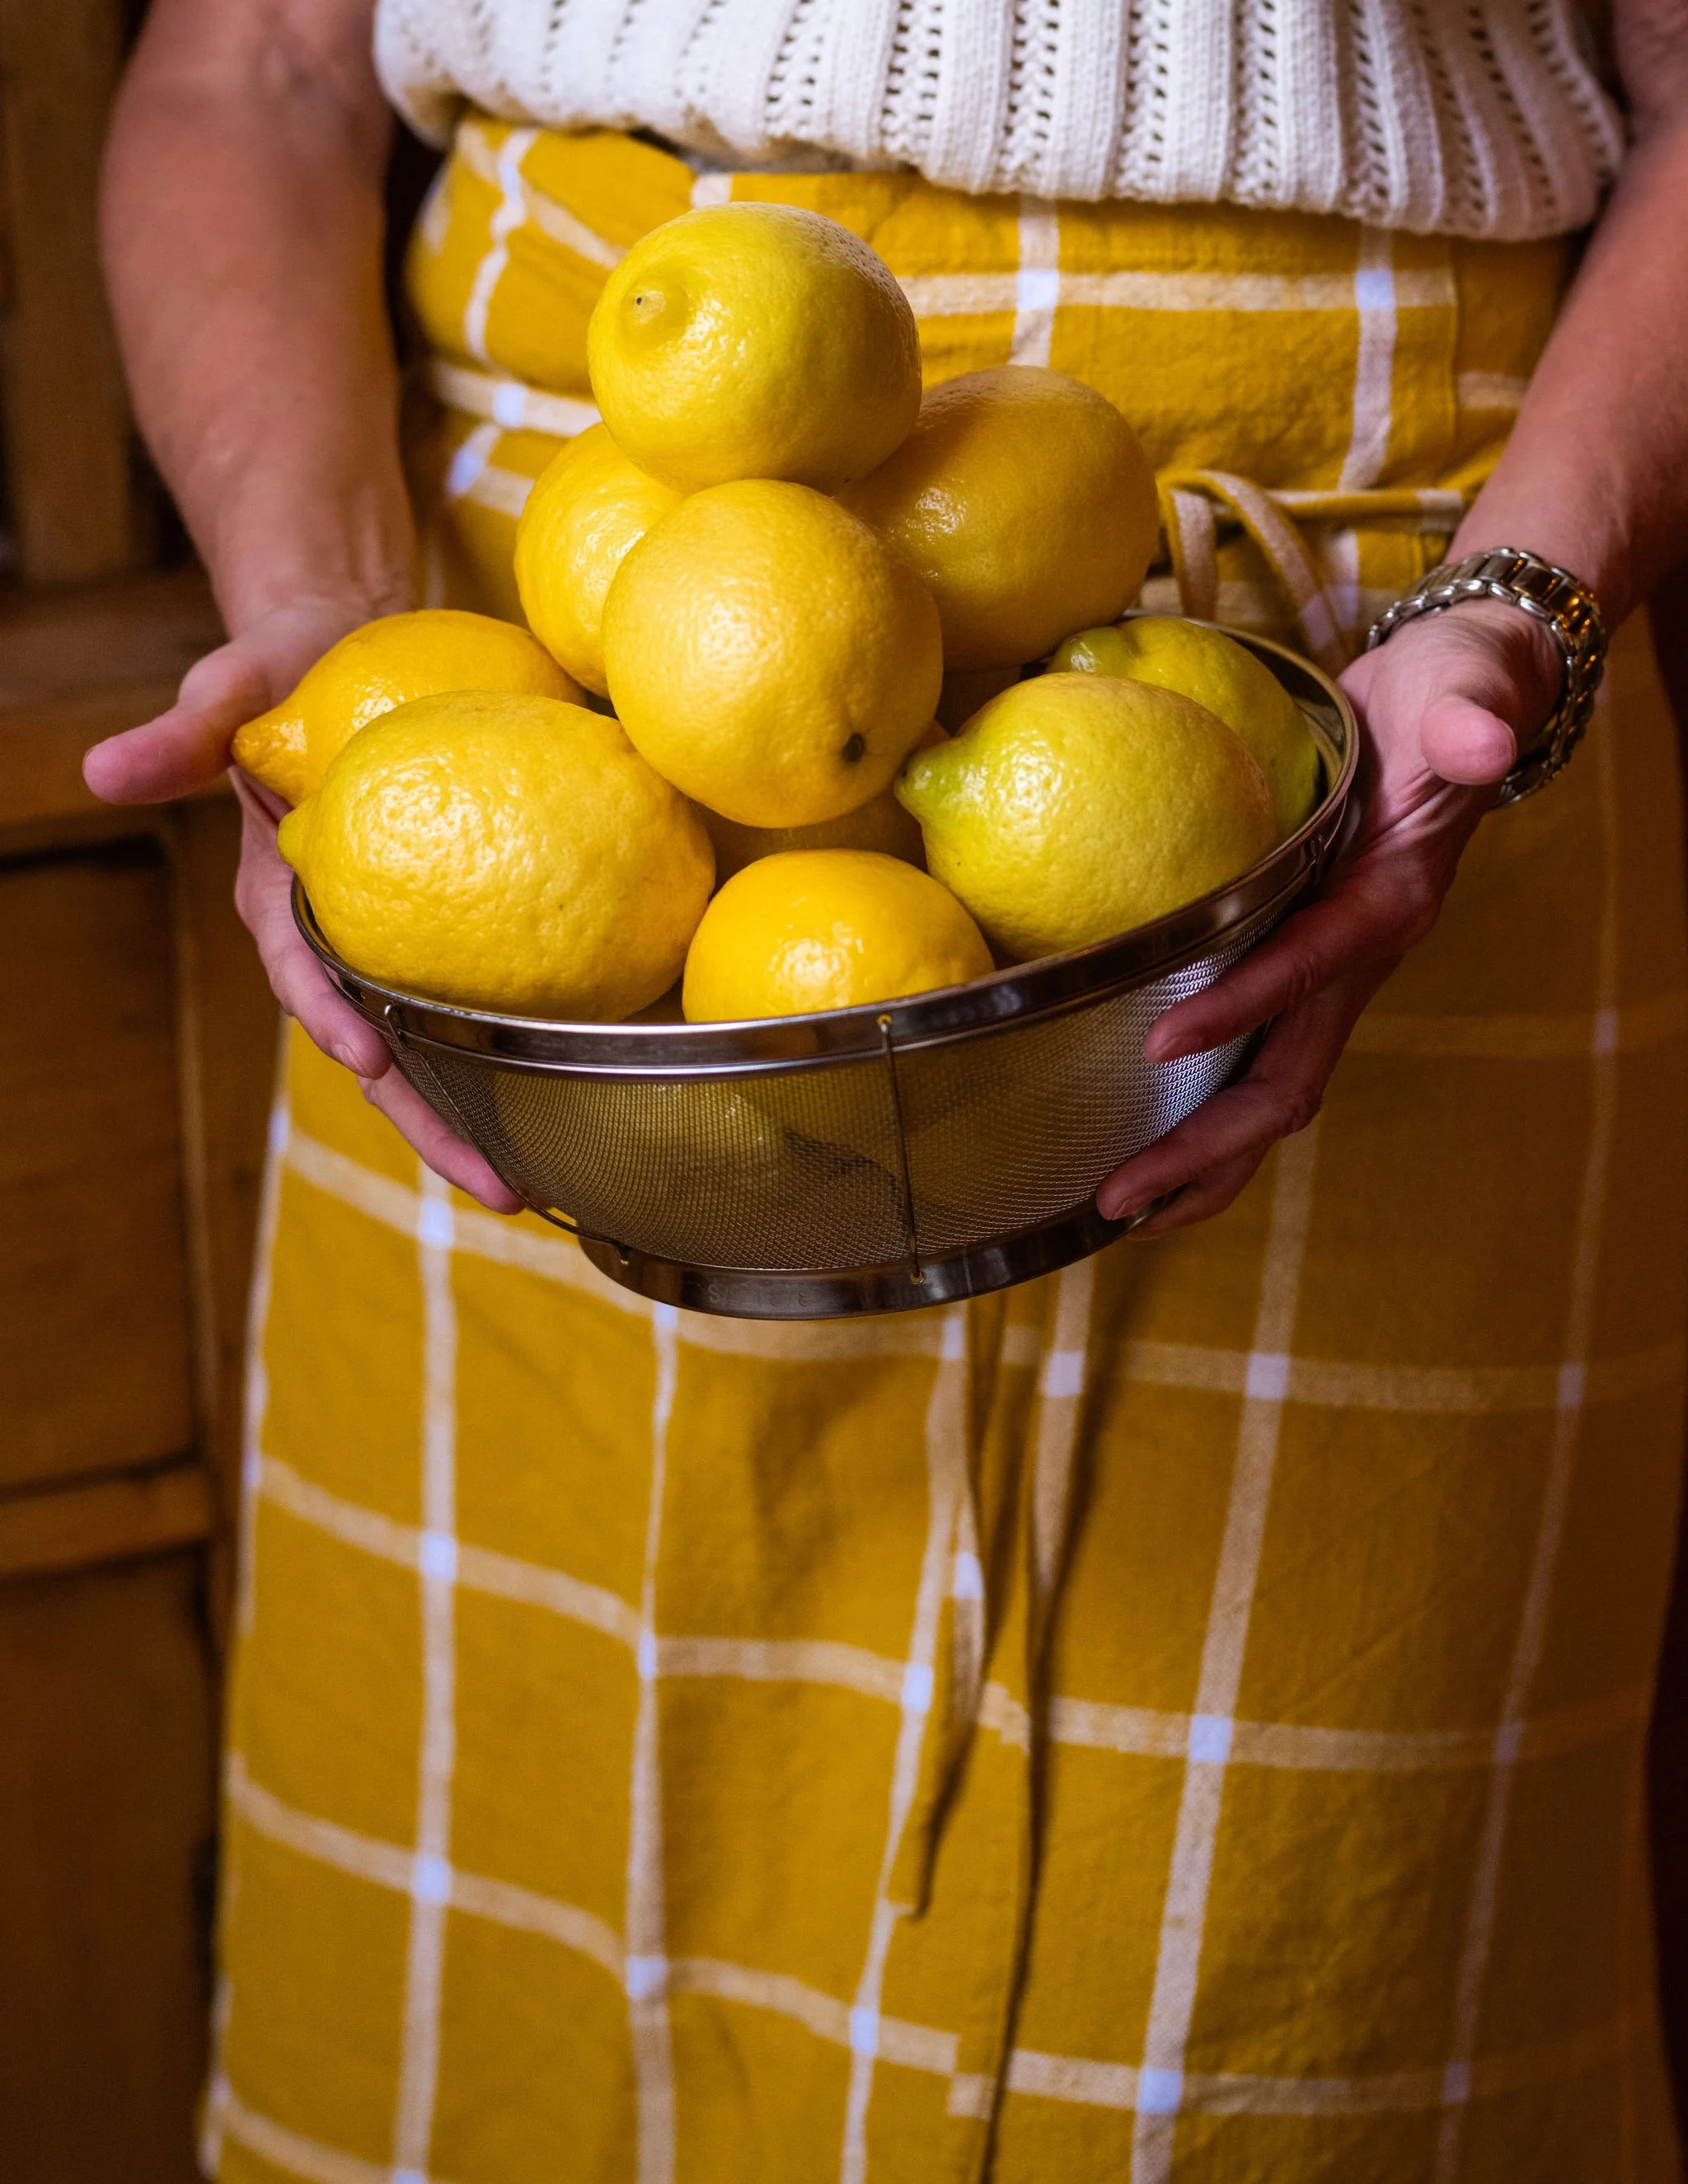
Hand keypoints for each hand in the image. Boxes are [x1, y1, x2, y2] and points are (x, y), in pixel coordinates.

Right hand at [83, 599, 523, 1212]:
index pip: (303, 974)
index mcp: (280, 905)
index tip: (369, 1053)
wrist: (341, 652)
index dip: (330, 1016)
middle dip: (433, 1126)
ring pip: (438, 1052)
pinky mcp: (453, 931)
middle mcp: (339, 944)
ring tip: (539, 1183)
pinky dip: (525, 1047)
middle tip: (499, 1187)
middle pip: (383, 1052)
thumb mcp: (225, 692)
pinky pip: (488, 997)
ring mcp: (398, 948)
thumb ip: (180, 737)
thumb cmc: (279, 675)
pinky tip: (584, 1095)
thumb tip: (100, 769)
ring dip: (483, 1120)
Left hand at [1095, 600, 1563, 1234]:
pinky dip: (1204, 1118)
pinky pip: (1256, 1063)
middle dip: (1207, 1147)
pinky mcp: (1303, 969)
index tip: (1160, 1041)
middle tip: (1118, 1196)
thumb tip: (1473, 744)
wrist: (1463, 700)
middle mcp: (1359, 958)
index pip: (1309, 968)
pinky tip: (1141, 1142)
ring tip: (1121, 1213)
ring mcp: (1330, 975)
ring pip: (1271, 1094)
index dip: (1241, 1006)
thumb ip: (1467, 719)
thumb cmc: (1453, 691)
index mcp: (1388, 901)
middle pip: (1286, 1081)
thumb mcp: (1462, 689)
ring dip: (1203, 1161)